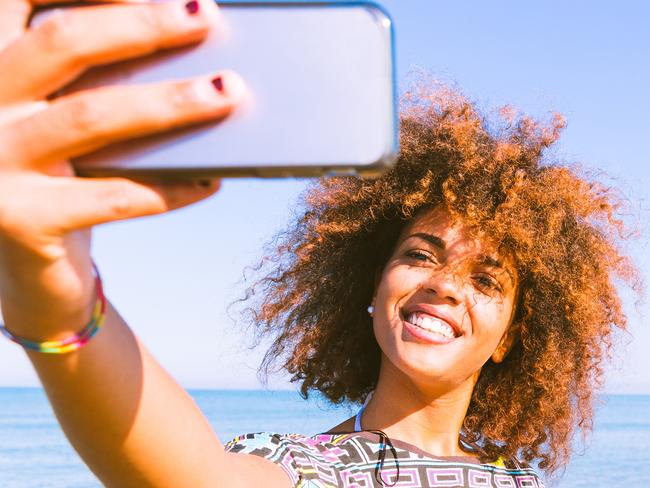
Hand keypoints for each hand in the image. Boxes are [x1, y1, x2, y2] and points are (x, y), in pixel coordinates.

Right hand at [0, 0, 244, 339]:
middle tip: (205, 16)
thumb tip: (188, 48)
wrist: (26, 263)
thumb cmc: (61, 175)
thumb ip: (101, 82)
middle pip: (61, 43)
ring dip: (169, 101)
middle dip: (141, 24)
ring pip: (91, 117)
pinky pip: (115, 197)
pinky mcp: (22, 221)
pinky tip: (211, 179)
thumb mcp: (69, 118)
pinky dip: (172, 188)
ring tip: (228, 91)